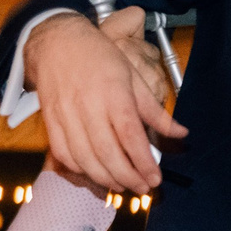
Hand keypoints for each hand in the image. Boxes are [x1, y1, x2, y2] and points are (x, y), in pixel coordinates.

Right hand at [24, 9, 185, 193]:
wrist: (56, 42)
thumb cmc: (99, 57)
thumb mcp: (133, 77)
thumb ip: (155, 111)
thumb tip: (181, 133)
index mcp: (113, 94)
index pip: (129, 135)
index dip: (142, 161)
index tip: (155, 178)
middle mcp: (88, 106)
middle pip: (107, 151)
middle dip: (127, 176)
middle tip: (143, 188)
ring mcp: (65, 114)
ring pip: (84, 157)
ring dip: (104, 178)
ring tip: (123, 187)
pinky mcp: (50, 120)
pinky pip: (62, 152)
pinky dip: (79, 169)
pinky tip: (94, 174)